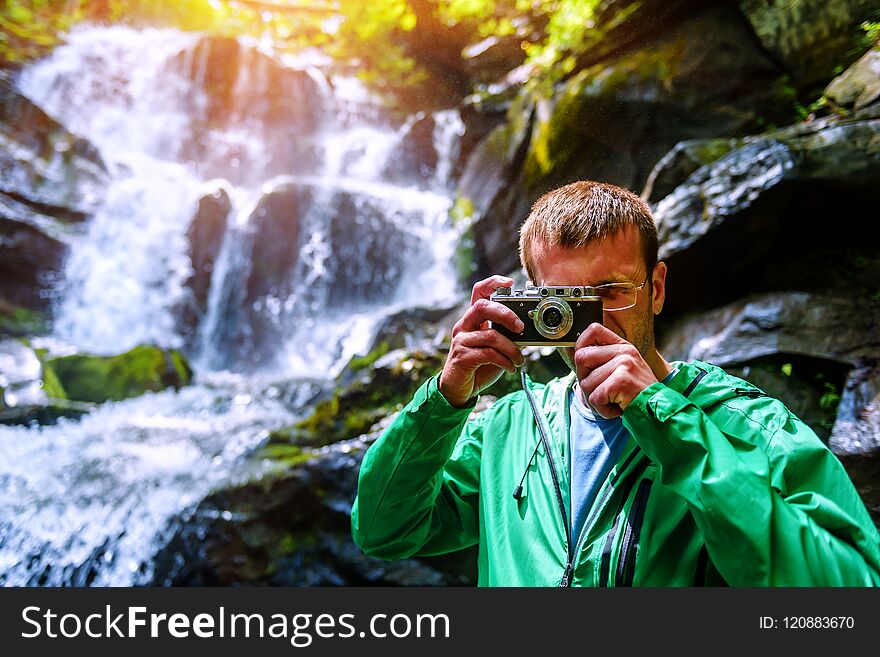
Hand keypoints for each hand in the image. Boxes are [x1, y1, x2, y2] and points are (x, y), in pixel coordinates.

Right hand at [439, 275, 525, 407]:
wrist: (460, 389)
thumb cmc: (479, 366)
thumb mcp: (496, 347)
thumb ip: (507, 335)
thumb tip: (527, 328)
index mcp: (473, 320)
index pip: (478, 292)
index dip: (492, 283)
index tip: (509, 282)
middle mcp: (464, 326)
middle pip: (482, 307)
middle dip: (505, 314)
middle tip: (520, 327)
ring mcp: (461, 340)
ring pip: (490, 335)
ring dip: (511, 348)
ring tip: (519, 359)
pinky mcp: (462, 356)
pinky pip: (488, 354)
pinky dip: (505, 361)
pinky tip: (510, 367)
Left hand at [573, 323, 657, 418]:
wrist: (657, 410)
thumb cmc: (636, 394)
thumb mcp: (623, 370)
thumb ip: (603, 360)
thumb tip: (577, 355)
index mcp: (623, 346)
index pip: (593, 330)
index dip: (581, 344)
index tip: (585, 362)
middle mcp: (624, 352)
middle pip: (581, 357)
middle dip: (584, 379)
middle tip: (601, 390)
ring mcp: (623, 364)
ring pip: (586, 383)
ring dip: (595, 399)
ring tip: (614, 400)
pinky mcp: (621, 381)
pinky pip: (595, 398)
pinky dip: (602, 409)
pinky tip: (617, 407)